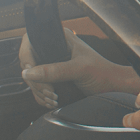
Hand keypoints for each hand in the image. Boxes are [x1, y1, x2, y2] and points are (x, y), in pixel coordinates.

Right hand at [19, 28, 139, 107]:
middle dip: (36, 81)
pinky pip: (38, 86)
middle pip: (28, 63)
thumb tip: (29, 73)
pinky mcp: (53, 77)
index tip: (31, 74)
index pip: (29, 42)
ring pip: (32, 77)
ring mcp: (52, 63)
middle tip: (51, 92)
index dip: (26, 58)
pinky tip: (52, 100)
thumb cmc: (103, 72)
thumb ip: (55, 70)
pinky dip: (41, 96)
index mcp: (60, 38)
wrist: (113, 86)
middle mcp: (54, 49)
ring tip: (54, 98)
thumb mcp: (79, 69)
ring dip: (39, 91)